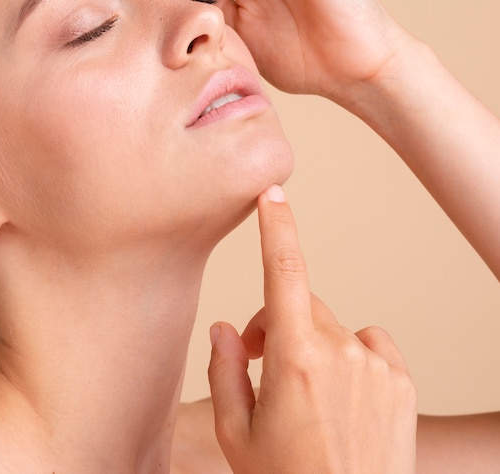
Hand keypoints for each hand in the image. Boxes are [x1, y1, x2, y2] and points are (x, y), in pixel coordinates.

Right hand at [207, 184, 416, 473]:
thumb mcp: (235, 434)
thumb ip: (225, 370)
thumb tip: (225, 327)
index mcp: (294, 360)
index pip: (283, 273)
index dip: (276, 228)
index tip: (273, 193)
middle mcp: (342, 352)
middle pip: (299, 306)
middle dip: (276, 324)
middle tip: (262, 363)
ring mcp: (378, 365)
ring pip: (331, 327)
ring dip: (312, 344)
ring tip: (306, 396)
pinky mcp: (402, 380)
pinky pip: (367, 343)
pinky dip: (350, 355)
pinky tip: (342, 395)